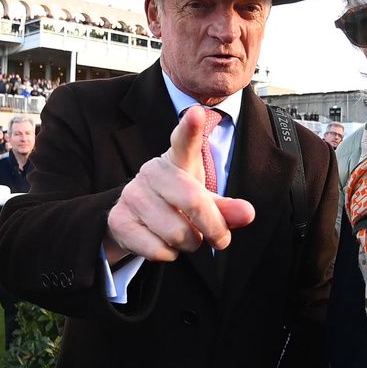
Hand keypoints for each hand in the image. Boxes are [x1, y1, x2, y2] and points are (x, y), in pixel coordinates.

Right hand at [104, 106, 254, 262]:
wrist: (135, 219)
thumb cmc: (178, 203)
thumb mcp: (205, 201)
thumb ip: (227, 207)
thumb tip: (248, 214)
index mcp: (177, 159)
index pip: (184, 141)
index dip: (190, 128)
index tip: (196, 113)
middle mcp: (151, 171)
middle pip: (193, 201)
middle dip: (214, 228)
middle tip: (222, 239)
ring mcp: (131, 194)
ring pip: (177, 233)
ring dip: (190, 244)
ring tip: (186, 236)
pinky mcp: (118, 219)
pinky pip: (158, 249)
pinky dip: (169, 255)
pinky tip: (163, 243)